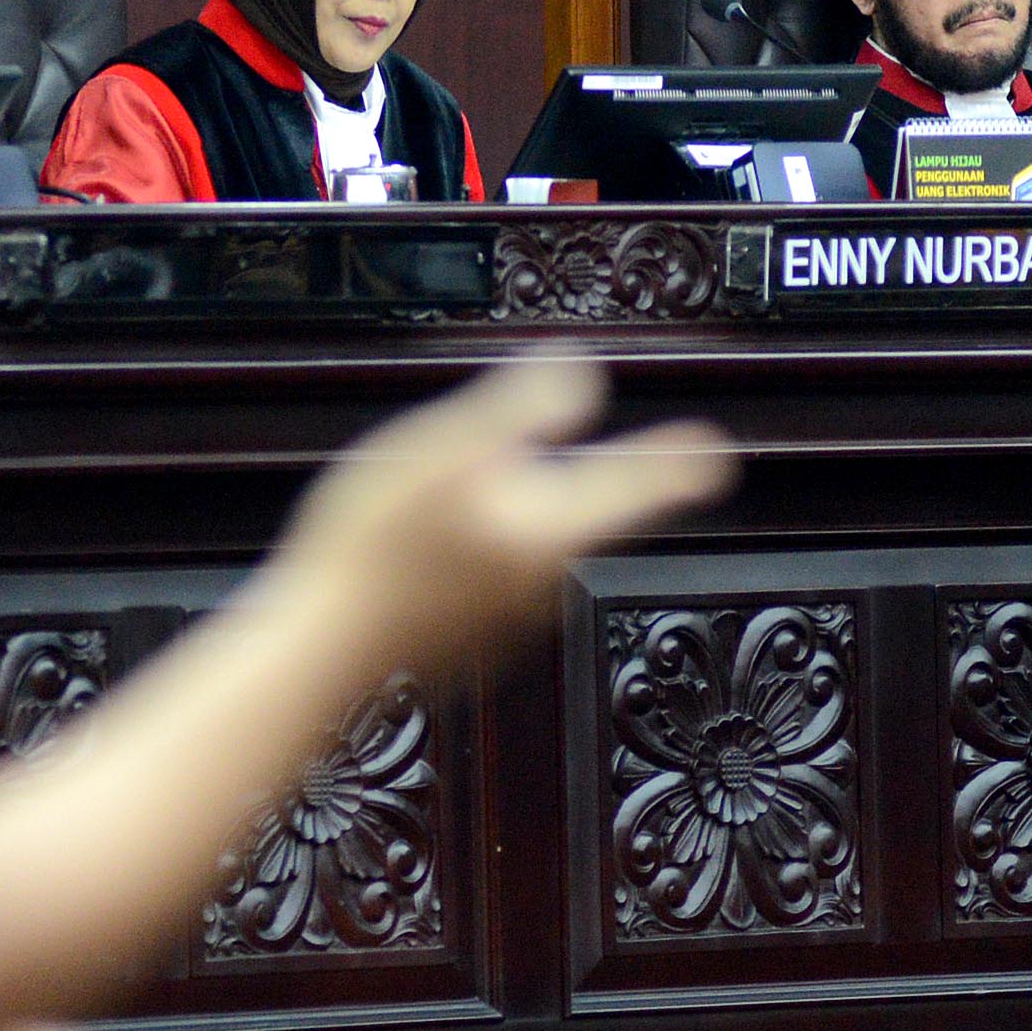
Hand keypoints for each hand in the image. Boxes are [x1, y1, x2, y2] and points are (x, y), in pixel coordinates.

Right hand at [262, 352, 734, 684]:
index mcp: (550, 529)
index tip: (714, 451)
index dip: (676, 461)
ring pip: (530, 547)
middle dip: (568, 480)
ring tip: (445, 498)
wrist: (317, 654)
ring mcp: (508, 619)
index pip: (636, 485)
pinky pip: (491, 579)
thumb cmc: (372, 554)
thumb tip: (580, 376)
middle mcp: (544, 582)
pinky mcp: (473, 640)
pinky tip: (420, 549)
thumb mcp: (445, 449)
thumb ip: (520, 411)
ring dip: (507, 516)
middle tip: (535, 456)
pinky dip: (470, 555)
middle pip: (579, 515)